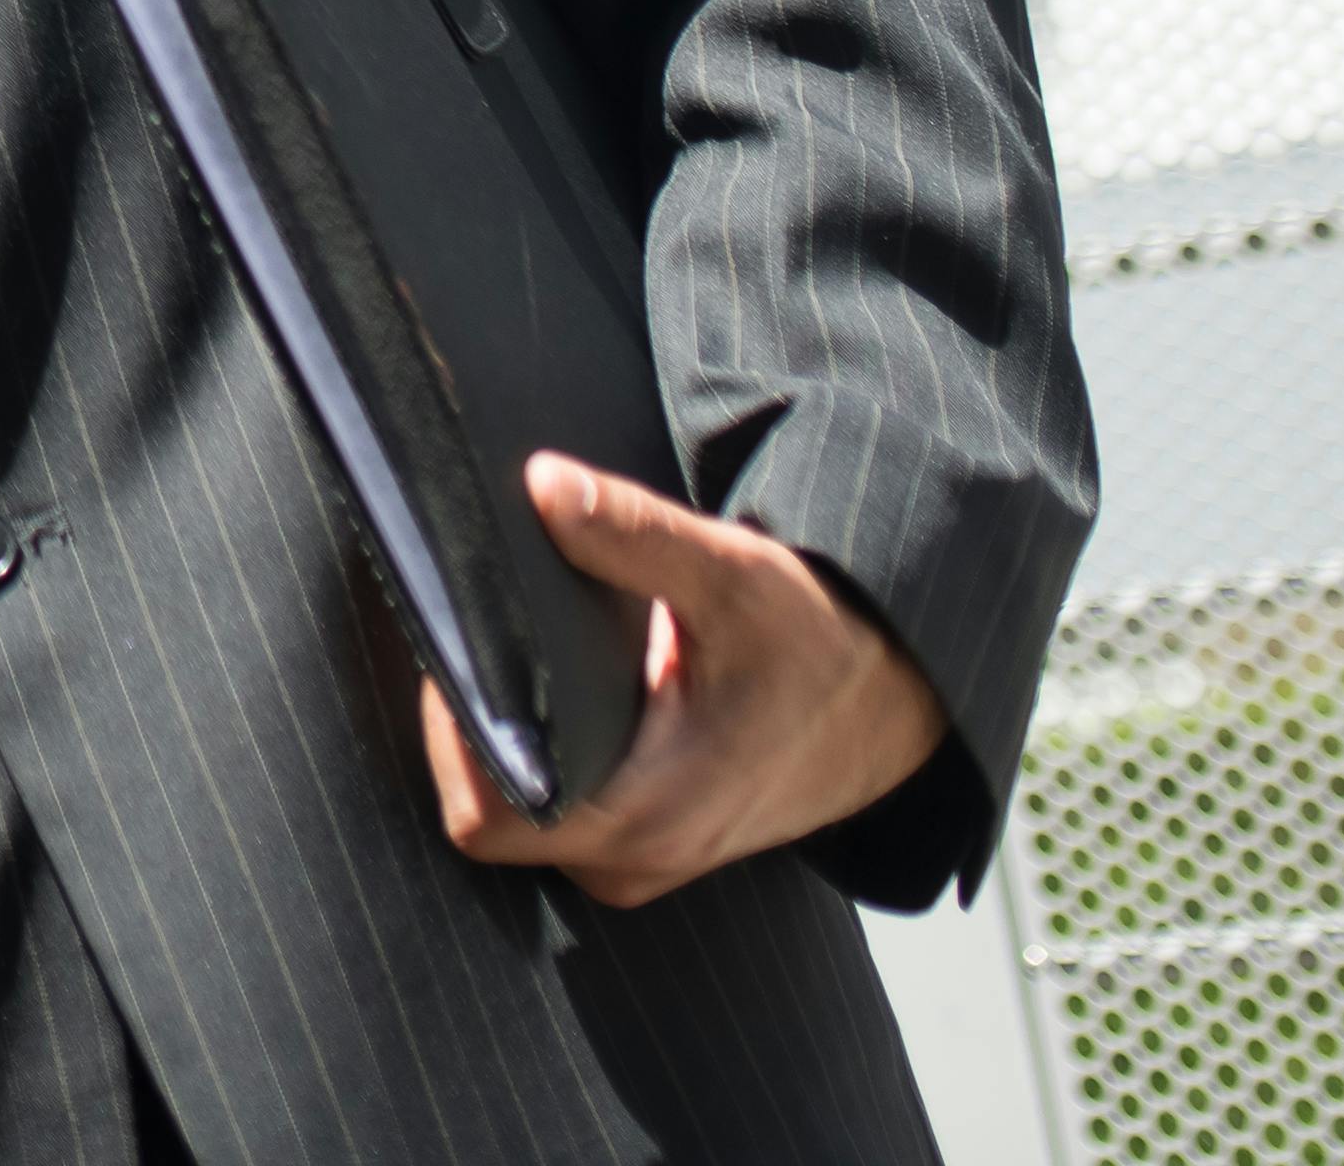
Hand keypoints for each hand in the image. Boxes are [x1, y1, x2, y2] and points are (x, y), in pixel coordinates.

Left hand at [425, 452, 944, 907]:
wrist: (892, 703)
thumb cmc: (819, 646)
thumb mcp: (736, 578)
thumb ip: (635, 536)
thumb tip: (542, 486)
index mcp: (646, 815)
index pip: (487, 812)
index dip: (450, 736)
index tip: (456, 646)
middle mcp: (630, 857)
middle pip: (486, 810)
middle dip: (464, 723)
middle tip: (473, 625)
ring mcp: (634, 857)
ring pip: (514, 809)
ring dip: (500, 731)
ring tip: (510, 642)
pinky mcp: (639, 837)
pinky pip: (550, 804)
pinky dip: (536, 744)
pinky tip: (545, 673)